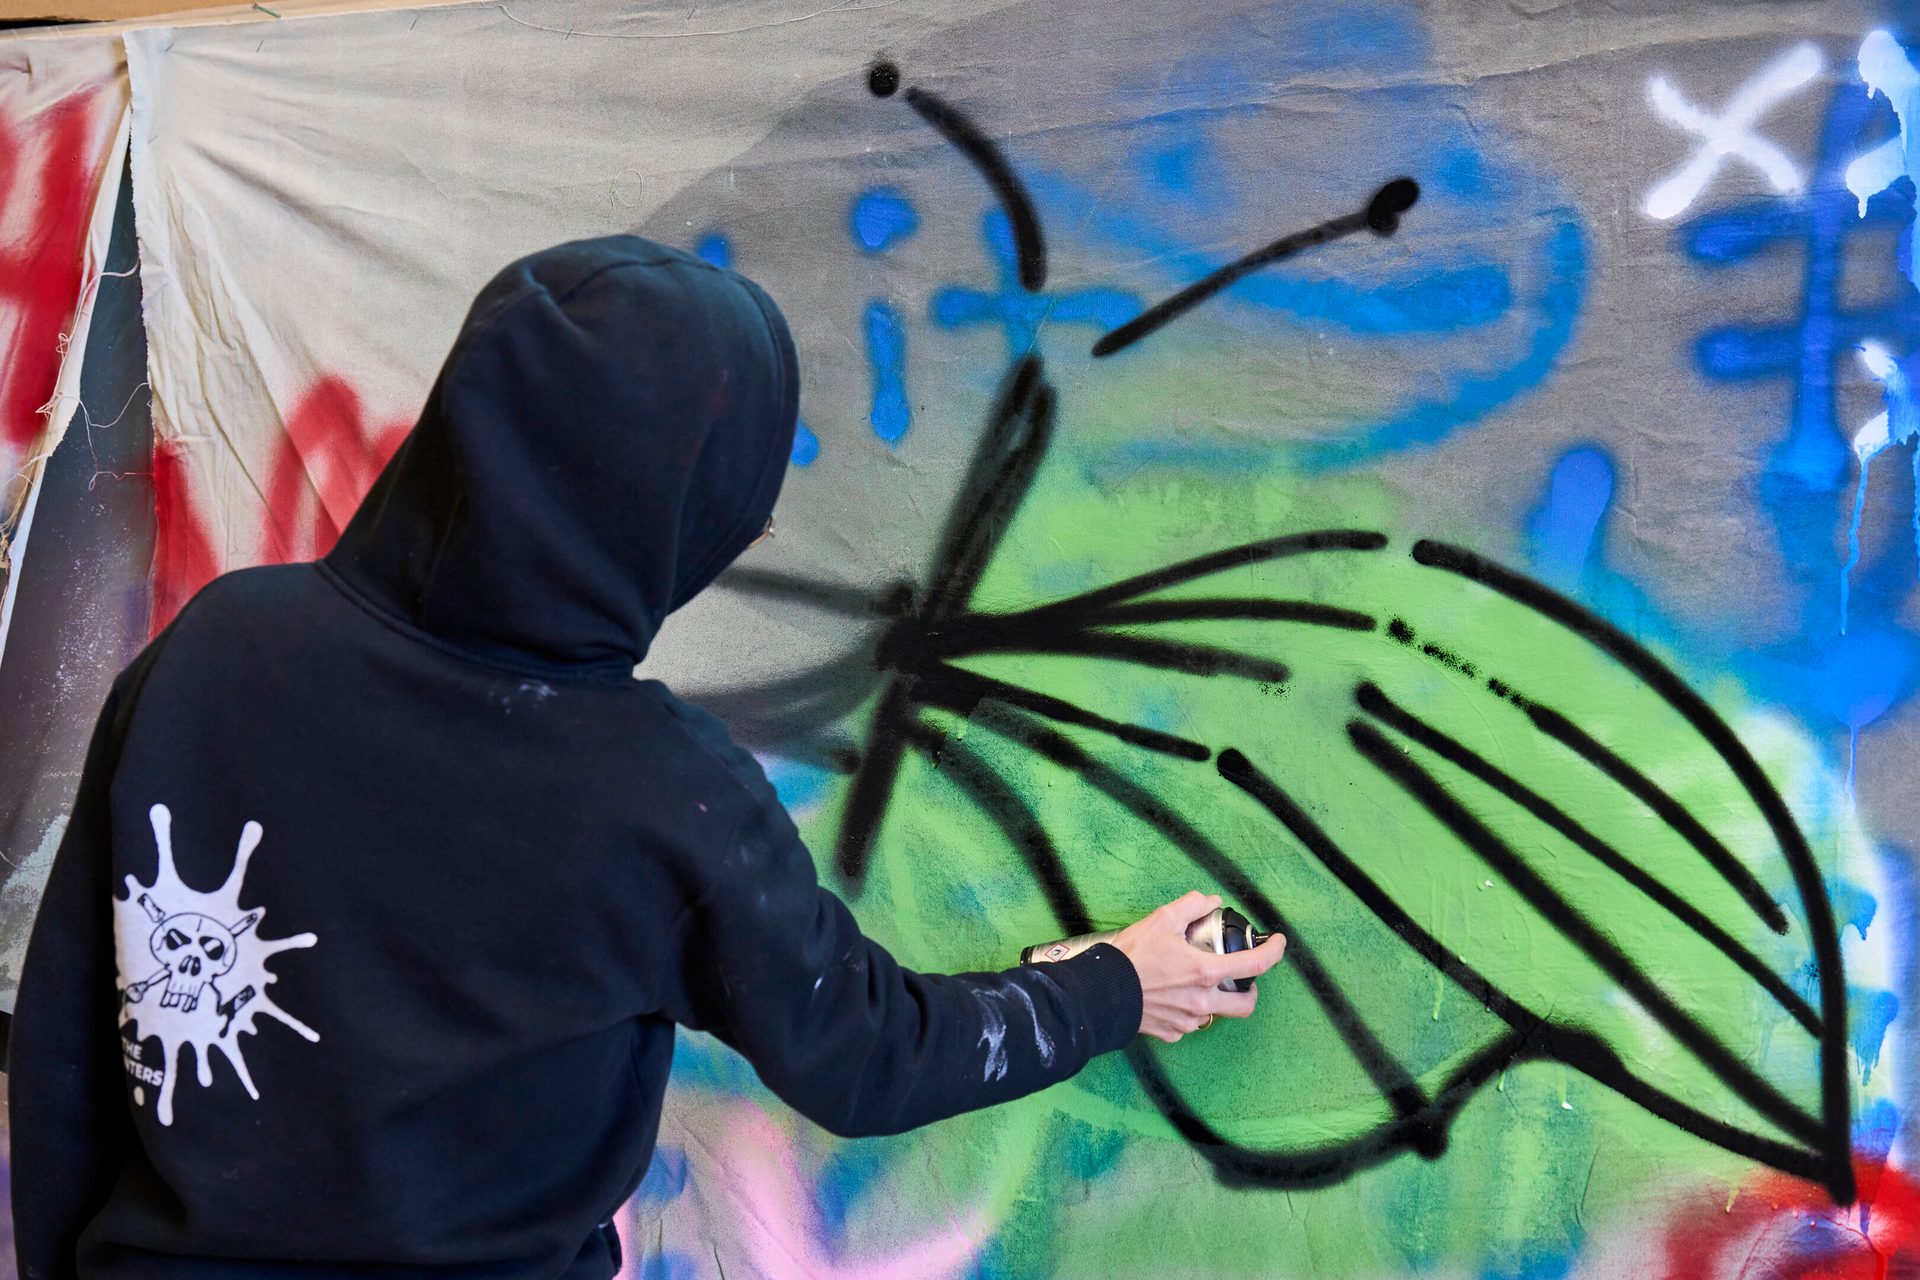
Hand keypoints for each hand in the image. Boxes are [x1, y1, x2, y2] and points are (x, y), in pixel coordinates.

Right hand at [1108, 891, 1287, 1042]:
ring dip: (1212, 999)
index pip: (1256, 964)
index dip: (1274, 951)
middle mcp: (1203, 1002)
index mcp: (1206, 972)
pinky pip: (1188, 1024)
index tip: (1277, 943)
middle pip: (1245, 1005)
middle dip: (1250, 991)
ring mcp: (1188, 1021)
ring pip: (1214, 1014)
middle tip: (1238, 976)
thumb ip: (1192, 906)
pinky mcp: (1171, 1033)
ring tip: (1192, 983)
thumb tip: (1210, 901)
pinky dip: (1186, 1011)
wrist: (1100, 992)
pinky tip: (1171, 998)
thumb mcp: (1161, 919)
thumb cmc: (1131, 956)